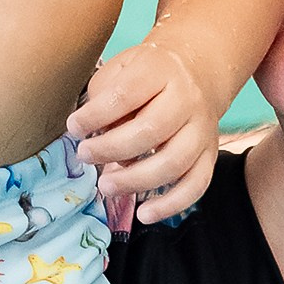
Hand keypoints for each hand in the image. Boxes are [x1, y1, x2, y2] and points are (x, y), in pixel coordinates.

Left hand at [69, 34, 218, 226]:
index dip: (97, 114)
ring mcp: (202, 129)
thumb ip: (105, 96)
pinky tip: (145, 214)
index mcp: (160, 71)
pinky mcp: (209, 154)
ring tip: (106, 185)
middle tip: (85, 156)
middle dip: (112, 148)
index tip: (74, 127)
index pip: (127, 94)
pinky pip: (196, 184)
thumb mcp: (121, 68)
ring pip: (174, 162)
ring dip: (136, 180)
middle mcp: (187, 99)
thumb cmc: (147, 75)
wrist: (197, 71)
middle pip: (152, 129)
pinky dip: (171, 204)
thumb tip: (98, 134)